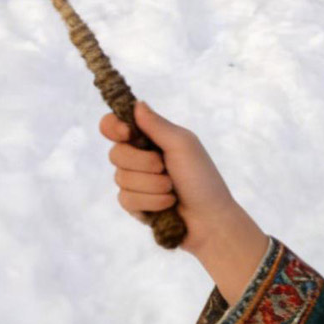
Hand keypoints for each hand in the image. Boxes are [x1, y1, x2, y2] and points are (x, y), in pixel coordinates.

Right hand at [100, 100, 272, 299]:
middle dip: (142, 162)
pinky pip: (125, 199)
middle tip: (164, 167)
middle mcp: (138, 157)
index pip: (113, 125)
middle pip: (115, 153)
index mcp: (149, 138)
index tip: (127, 133)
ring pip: (120, 178)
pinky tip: (167, 205)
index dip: (113, 127)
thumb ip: (157, 125)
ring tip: (171, 189)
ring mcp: (135, 182)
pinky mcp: (134, 205)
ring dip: (151, 185)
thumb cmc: (202, 178)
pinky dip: (150, 201)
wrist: (210, 219)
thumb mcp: (182, 145)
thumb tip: (136, 103)